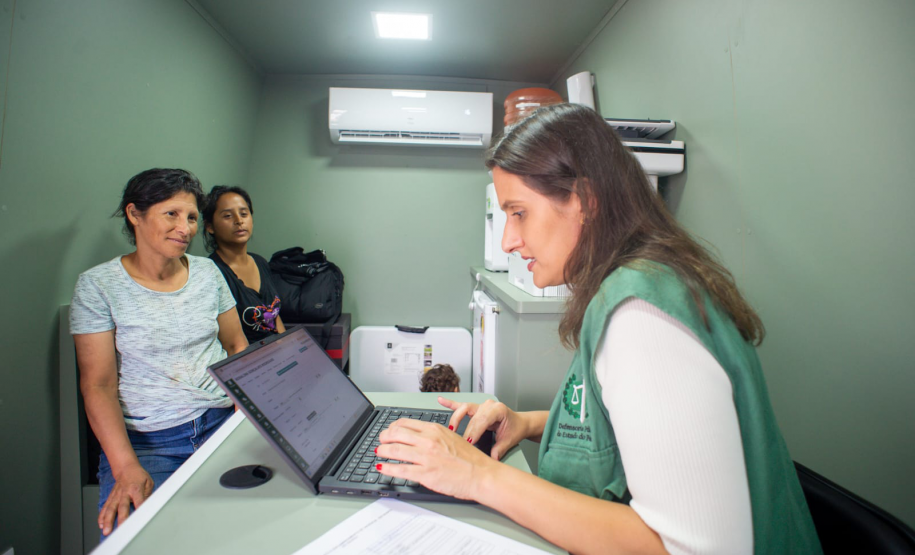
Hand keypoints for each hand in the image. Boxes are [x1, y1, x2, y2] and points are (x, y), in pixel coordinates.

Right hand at [99, 461, 153, 535]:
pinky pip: (105, 507)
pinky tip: (101, 524)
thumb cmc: (138, 476)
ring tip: (106, 530)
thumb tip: (148, 507)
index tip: (140, 519)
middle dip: (121, 518)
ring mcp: (116, 495)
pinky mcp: (111, 497)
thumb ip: (148, 495)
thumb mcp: (148, 482)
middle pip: (122, 507)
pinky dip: (102, 516)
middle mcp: (124, 493)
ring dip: (108, 520)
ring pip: (111, 509)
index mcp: (136, 489)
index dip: (140, 509)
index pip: (139, 501)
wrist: (126, 468)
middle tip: (121, 528)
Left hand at [377, 418, 496, 499]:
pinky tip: (382, 468)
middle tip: (381, 442)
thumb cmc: (470, 459)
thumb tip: (419, 438)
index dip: (392, 427)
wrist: (481, 474)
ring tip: (379, 453)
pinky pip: (400, 470)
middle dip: (383, 438)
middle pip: (396, 434)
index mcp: (435, 430)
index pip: (405, 423)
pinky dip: (388, 468)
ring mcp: (426, 457)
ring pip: (395, 450)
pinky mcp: (425, 474)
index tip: (388, 431)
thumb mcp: (451, 437)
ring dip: (382, 451)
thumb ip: (434, 436)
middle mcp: (428, 441)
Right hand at [439, 397, 527, 460]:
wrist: (520, 422)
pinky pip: (461, 405)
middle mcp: (488, 405)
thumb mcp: (510, 440)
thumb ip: (500, 449)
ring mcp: (481, 405)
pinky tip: (441, 400)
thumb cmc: (515, 428)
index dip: (474, 432)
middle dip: (464, 430)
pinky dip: (450, 403)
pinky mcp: (476, 408)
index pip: (482, 420)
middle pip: (472, 417)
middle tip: (458, 443)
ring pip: (464, 408)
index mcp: (498, 410)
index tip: (468, 443)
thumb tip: (492, 458)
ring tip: (449, 428)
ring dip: (456, 418)